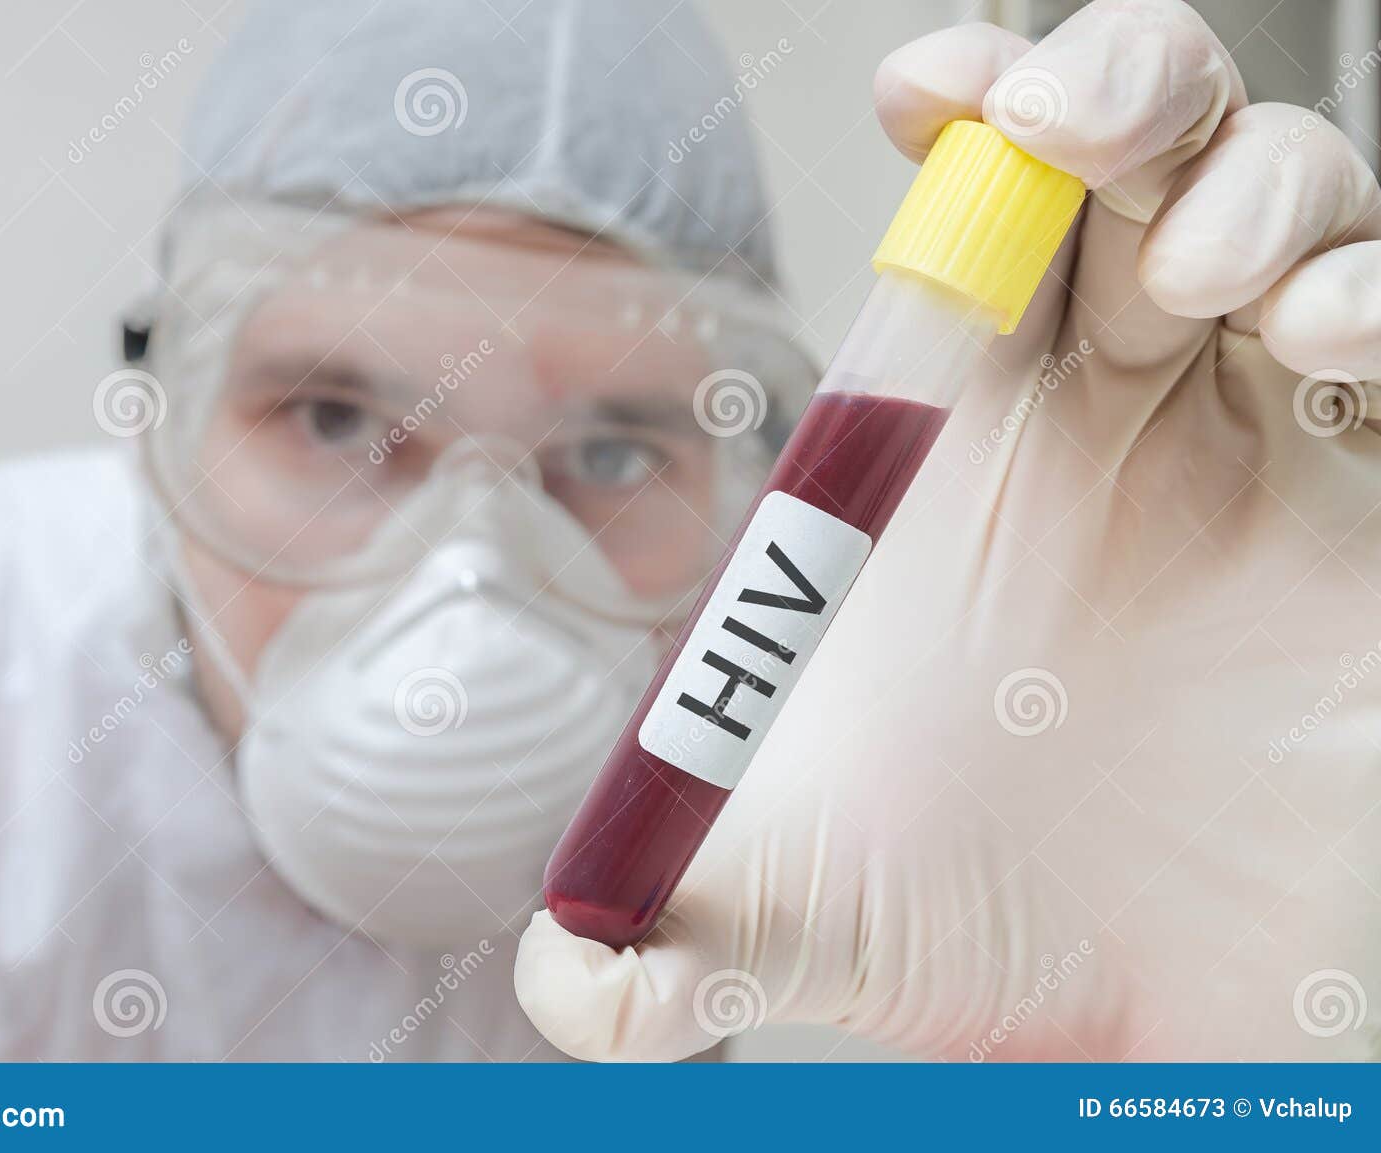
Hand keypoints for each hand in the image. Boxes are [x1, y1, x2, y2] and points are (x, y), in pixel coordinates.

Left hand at [516, 0, 1380, 1061]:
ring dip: (1249, 180)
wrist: (1168, 1024)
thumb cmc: (984, 942)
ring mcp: (1250, 452)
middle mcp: (1103, 423)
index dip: (960, 114)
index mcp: (948, 461)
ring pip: (1279, 202)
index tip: (929, 94)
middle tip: (1058, 126)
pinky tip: (1324, 343)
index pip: (959, 221)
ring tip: (1205, 276)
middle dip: (1111, 80)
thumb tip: (566, 982)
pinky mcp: (1366, 509)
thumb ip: (667, 955)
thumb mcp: (797, 934)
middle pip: (1129, 155)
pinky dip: (1374, 295)